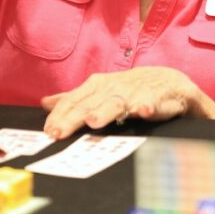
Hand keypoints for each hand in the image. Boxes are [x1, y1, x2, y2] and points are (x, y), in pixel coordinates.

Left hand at [40, 67, 200, 138]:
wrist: (169, 81)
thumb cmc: (130, 89)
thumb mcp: (99, 91)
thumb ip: (74, 98)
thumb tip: (45, 103)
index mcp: (97, 86)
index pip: (74, 99)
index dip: (60, 114)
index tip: (48, 130)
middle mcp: (113, 88)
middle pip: (91, 103)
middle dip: (74, 117)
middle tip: (59, 132)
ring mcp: (134, 92)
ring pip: (117, 102)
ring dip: (106, 110)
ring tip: (94, 121)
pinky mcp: (156, 98)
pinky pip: (151, 102)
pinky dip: (147, 106)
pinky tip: (143, 112)